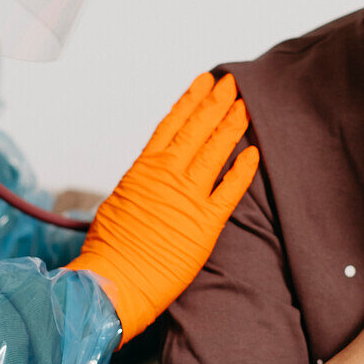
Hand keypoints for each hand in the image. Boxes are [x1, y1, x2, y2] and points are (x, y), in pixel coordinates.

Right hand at [67, 73, 259, 345]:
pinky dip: (243, 170)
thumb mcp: (119, 203)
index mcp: (144, 169)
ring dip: (232, 126)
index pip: (173, 124)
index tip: (204, 81)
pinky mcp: (205, 224)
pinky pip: (230, 190)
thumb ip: (141, 185)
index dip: (191, 100)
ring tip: (245, 106)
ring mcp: (188, 198)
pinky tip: (254, 152)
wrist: (114, 282)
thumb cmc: (109, 250)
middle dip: (217, 103)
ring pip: (216, 151)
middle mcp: (168, 176)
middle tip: (233, 84)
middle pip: (198, 129)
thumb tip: (150, 176)